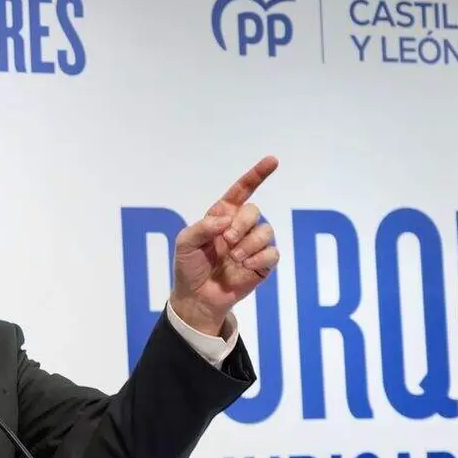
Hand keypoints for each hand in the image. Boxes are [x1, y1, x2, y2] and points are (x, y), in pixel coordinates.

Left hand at [170, 155, 279, 335]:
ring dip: (249, 244)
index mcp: (222, 216)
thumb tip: (227, 220)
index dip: (257, 175)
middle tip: (227, 240)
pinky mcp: (263, 264)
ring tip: (234, 258)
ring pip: (266, 231)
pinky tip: (245, 265)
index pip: (242, 191)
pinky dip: (259, 258)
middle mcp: (240, 227)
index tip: (272, 161)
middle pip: (254, 211)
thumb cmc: (189, 267)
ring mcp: (253, 245)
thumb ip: (203, 228)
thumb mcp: (185, 243)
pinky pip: (273, 253)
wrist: (196, 297)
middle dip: (242, 224)